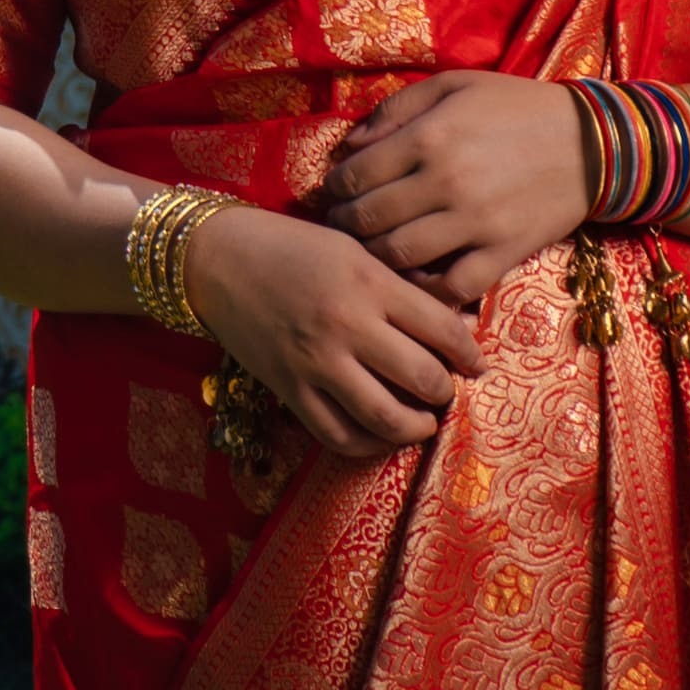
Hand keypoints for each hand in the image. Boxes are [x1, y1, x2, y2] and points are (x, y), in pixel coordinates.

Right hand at [178, 204, 480, 455]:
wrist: (214, 257)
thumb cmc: (290, 245)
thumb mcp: (352, 250)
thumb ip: (400, 287)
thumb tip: (456, 327)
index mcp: (368, 282)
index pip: (442, 329)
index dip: (470, 353)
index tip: (474, 363)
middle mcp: (346, 325)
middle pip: (423, 378)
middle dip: (445, 392)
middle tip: (446, 390)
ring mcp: (314, 362)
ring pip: (385, 417)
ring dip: (416, 426)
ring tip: (422, 420)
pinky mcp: (287, 388)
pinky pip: (337, 435)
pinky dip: (367, 444)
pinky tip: (379, 433)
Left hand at [327, 70, 590, 304]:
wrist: (594, 143)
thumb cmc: (516, 106)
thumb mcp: (453, 86)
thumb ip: (396, 110)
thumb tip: (350, 146)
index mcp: (429, 136)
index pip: (355, 174)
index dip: (333, 188)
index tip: (332, 194)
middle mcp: (445, 182)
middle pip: (369, 219)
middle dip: (344, 226)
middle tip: (340, 227)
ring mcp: (475, 223)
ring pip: (401, 257)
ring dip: (375, 259)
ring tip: (370, 252)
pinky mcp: (503, 253)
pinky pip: (452, 287)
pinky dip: (426, 290)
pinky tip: (415, 278)